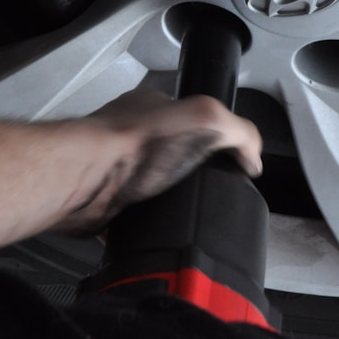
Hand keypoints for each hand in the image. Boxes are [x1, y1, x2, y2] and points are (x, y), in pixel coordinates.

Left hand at [54, 89, 262, 233]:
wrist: (86, 179)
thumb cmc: (133, 142)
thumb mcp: (205, 118)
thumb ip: (238, 130)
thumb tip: (253, 157)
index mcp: (152, 107)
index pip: (192, 116)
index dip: (215, 137)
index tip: (233, 163)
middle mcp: (130, 133)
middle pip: (171, 151)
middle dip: (191, 172)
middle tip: (212, 192)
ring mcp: (115, 166)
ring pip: (151, 184)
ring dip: (168, 199)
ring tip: (190, 214)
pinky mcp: (105, 199)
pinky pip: (131, 215)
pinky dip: (145, 225)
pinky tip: (160, 231)